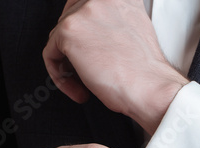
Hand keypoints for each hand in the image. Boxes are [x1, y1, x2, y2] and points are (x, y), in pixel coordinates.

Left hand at [43, 0, 188, 134]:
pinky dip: (60, 75)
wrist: (149, 86)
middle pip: (70, 19)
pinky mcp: (69, 31)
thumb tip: (90, 33)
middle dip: (74, 47)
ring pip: (59, 37)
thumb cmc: (144, 69)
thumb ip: (110, 22)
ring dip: (69, 64)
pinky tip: (80, 88)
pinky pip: (50, 54)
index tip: (89, 50)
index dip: (86, 32)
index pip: (86, 6)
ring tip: (86, 83)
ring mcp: (83, 11)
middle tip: (87, 67)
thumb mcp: (132, 29)